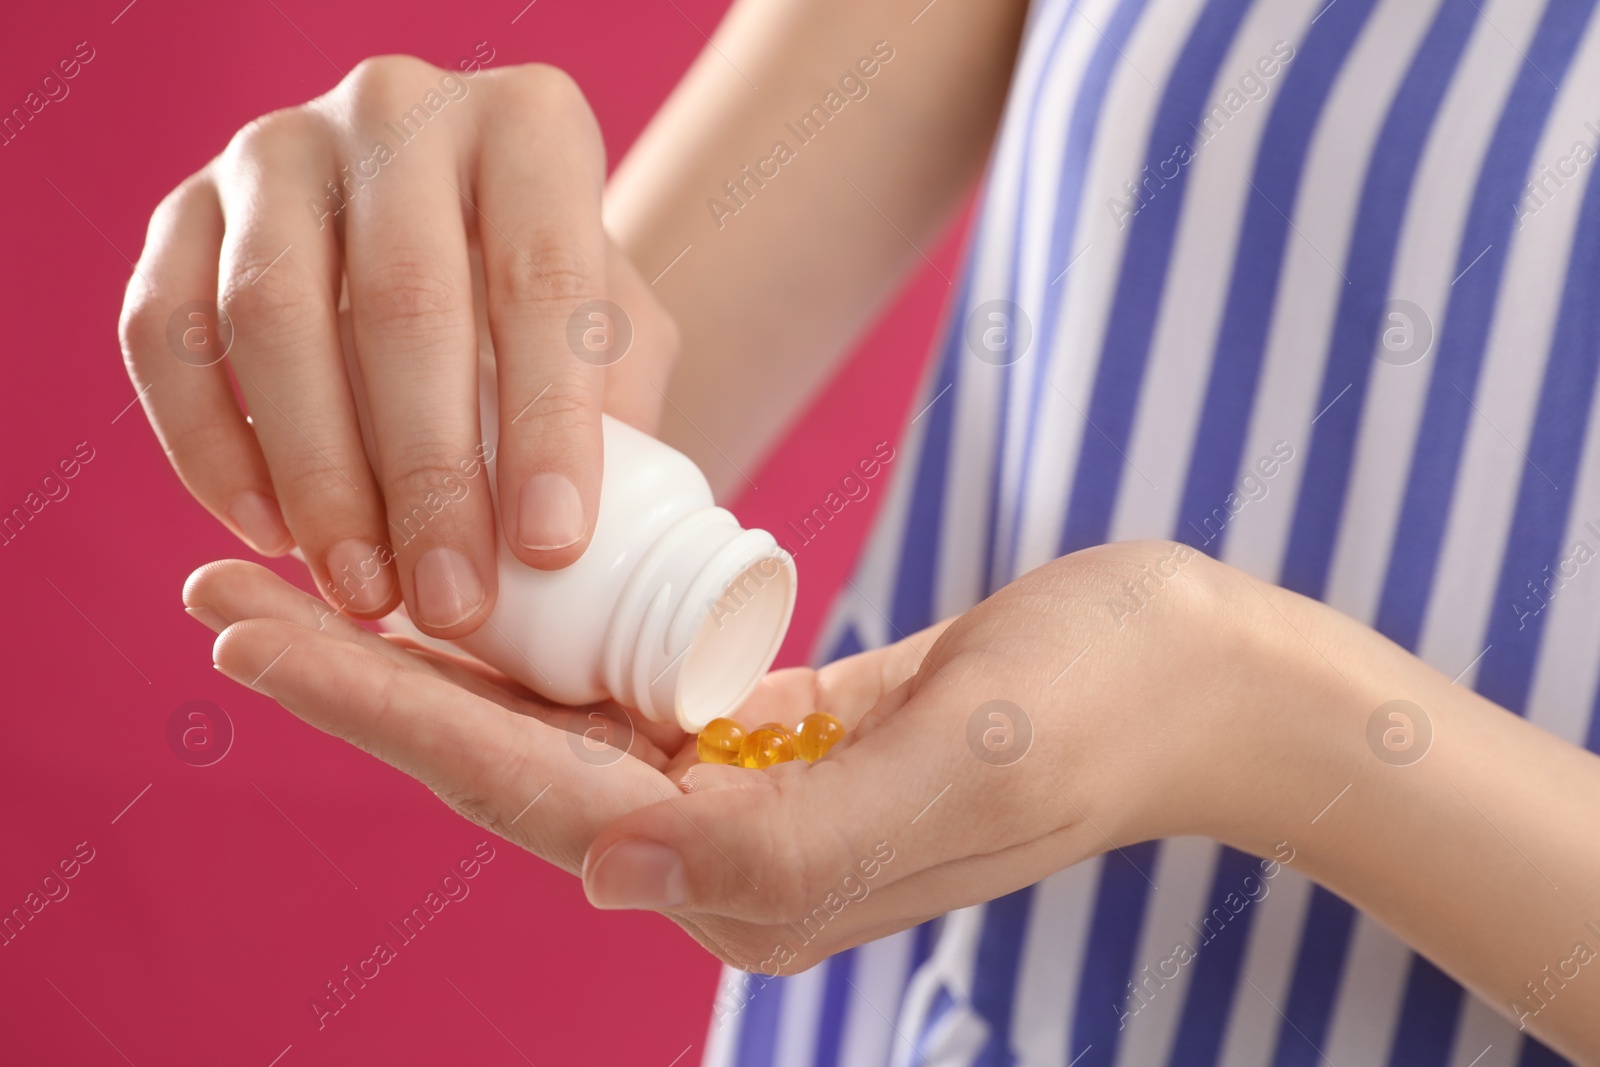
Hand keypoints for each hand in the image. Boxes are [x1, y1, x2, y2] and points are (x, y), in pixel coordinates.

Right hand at [123, 56, 678, 639]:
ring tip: (363, 591)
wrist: (449, 228)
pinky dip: (208, 446)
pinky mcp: (184, 207)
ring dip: (317, 476)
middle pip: (403, 301)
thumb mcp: (615, 328)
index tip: (550, 550)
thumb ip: (612, 404)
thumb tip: (586, 543)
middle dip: (429, 476)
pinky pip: (166, 332)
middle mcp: (398, 110)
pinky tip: (268, 534)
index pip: (544, 278)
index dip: (547, 424)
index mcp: (528, 125)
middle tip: (451, 603)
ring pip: (272, 316)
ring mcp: (276, 149)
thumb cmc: (549, 298)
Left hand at [190, 541, 1272, 974]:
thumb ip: (795, 840)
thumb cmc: (1104, 708)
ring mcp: (744, 800)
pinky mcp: (767, 740)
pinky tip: (457, 602)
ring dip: (424, 659)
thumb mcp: (970, 767)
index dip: (378, 707)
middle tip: (220, 593)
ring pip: (544, 727)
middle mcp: (728, 859)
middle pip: (502, 761)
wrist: (1197, 682)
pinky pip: (614, 696)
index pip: (522, 789)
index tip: (250, 629)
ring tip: (303, 587)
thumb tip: (602, 863)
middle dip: (362, 680)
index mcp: (754, 885)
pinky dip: (524, 647)